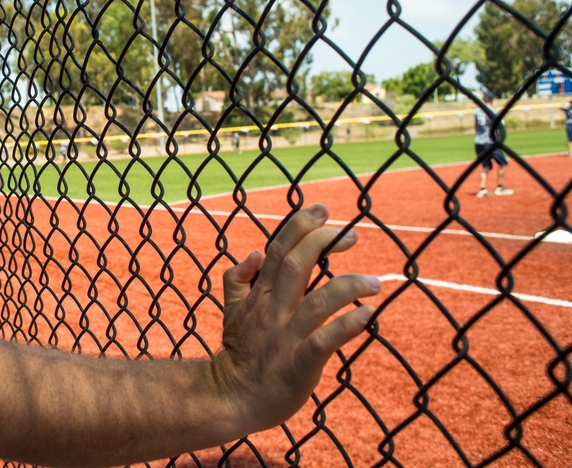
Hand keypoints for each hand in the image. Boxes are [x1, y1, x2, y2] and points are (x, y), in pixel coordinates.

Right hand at [213, 204, 379, 433]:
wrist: (233, 397)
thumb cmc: (240, 353)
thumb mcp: (231, 310)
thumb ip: (238, 279)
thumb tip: (255, 252)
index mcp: (260, 295)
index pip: (278, 250)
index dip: (300, 226)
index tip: (322, 210)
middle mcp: (273, 310)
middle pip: (296, 265)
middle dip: (322, 242)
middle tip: (351, 234)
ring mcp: (286, 337)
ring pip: (316, 302)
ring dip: (347, 286)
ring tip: (375, 282)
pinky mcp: (300, 364)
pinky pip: (324, 342)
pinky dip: (347, 326)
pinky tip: (368, 316)